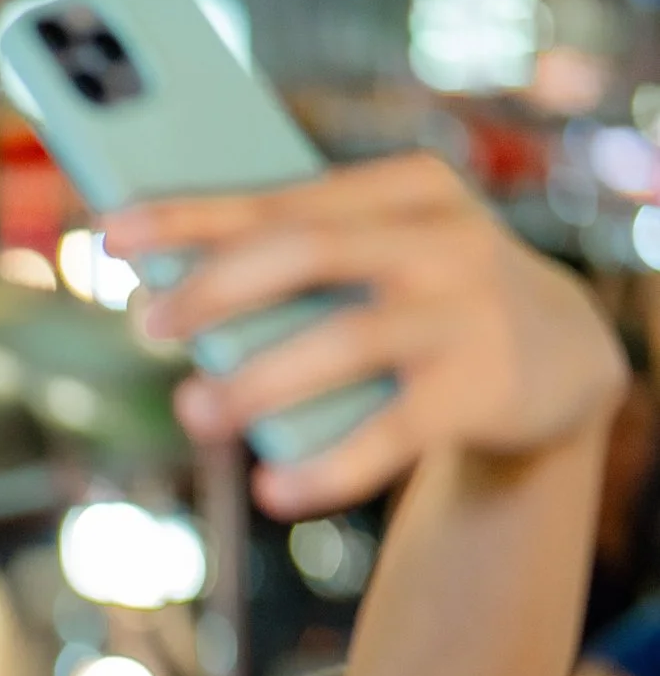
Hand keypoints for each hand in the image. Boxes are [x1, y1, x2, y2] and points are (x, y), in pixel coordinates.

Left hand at [111, 152, 626, 517]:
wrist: (563, 357)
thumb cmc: (423, 301)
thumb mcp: (378, 258)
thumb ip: (295, 262)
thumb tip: (160, 294)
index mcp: (408, 187)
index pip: (282, 197)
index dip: (191, 216)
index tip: (112, 232)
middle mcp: (444, 239)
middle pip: (307, 253)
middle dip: (215, 288)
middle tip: (148, 327)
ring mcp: (467, 313)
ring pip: (343, 342)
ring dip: (255, 382)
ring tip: (195, 414)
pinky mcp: (481, 391)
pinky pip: (389, 435)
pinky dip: (325, 466)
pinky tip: (272, 488)